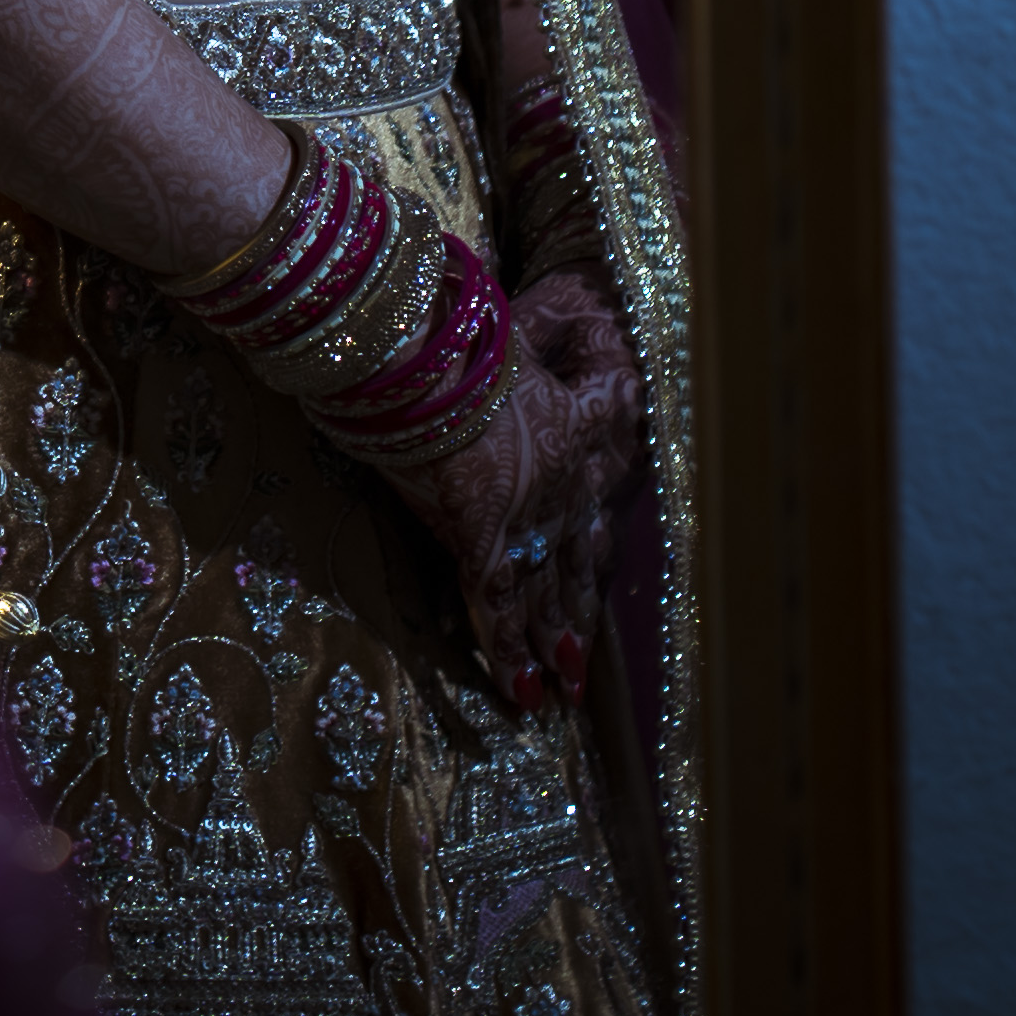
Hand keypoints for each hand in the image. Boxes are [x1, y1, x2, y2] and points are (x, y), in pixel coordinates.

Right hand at [367, 263, 636, 712]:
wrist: (426, 340)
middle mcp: (560, 482)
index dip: (588, 552)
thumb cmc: (468, 322)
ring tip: (553, 693)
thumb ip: (554, 338)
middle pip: (572, 562)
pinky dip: (504, 645)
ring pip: (540, 592)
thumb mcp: (528, 322)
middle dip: (572, 614)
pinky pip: (495, 601)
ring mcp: (523, 509)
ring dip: (545, 644)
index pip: (588, 504)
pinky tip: (514, 687)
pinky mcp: (479, 529)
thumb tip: (566, 338)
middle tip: (576, 669)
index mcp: (573, 435)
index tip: (589, 579)